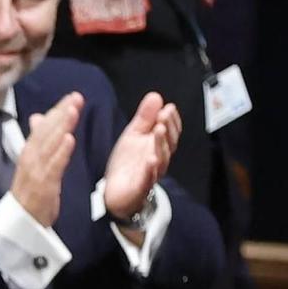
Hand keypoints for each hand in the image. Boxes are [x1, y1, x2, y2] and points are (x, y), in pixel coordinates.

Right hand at [9, 92, 81, 227]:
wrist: (21, 225)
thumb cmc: (30, 194)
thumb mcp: (33, 164)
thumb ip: (37, 141)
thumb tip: (38, 117)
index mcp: (30, 152)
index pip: (44, 127)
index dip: (57, 111)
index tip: (71, 97)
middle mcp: (31, 158)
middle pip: (46, 131)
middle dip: (61, 113)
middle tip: (75, 97)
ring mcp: (36, 172)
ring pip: (49, 145)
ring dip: (61, 126)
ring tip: (73, 110)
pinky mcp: (43, 186)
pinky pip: (53, 167)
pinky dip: (60, 152)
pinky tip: (69, 139)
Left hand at [102, 91, 178, 223]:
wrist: (115, 192)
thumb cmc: (128, 163)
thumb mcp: (134, 134)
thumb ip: (145, 117)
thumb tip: (156, 96)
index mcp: (157, 146)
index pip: (170, 132)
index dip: (171, 121)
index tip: (169, 108)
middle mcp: (158, 160)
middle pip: (168, 145)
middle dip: (167, 129)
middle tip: (164, 116)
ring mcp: (150, 174)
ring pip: (160, 160)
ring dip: (161, 145)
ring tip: (158, 131)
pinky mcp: (140, 188)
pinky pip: (147, 179)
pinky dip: (150, 170)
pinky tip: (151, 160)